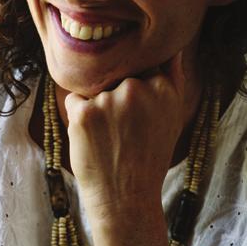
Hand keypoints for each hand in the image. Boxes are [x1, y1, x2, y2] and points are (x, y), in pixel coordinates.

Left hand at [65, 51, 194, 221]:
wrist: (126, 198)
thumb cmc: (148, 159)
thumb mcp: (172, 117)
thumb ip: (172, 78)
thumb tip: (170, 47)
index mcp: (162, 87)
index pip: (140, 67)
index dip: (134, 89)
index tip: (136, 116)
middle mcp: (137, 88)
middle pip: (115, 77)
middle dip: (114, 98)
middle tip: (123, 133)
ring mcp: (109, 99)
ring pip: (94, 89)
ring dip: (96, 108)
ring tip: (109, 139)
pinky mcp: (84, 113)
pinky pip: (74, 101)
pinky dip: (78, 118)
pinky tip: (92, 140)